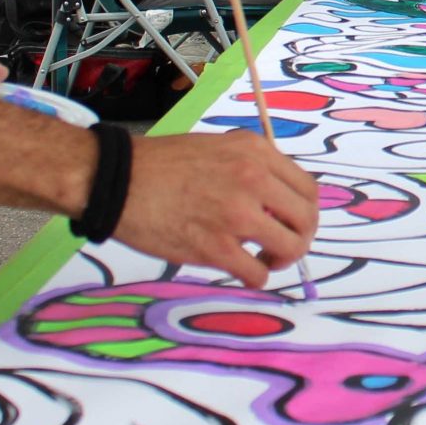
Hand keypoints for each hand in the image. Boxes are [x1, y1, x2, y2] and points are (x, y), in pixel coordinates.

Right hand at [115, 131, 318, 289]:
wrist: (118, 180)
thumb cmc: (161, 165)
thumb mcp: (218, 147)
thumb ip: (251, 167)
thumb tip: (278, 197)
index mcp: (255, 151)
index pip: (307, 188)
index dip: (304, 211)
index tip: (291, 222)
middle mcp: (254, 179)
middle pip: (306, 219)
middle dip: (300, 238)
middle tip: (282, 247)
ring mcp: (237, 214)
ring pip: (290, 247)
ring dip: (281, 260)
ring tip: (262, 260)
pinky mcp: (216, 247)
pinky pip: (257, 272)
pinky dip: (255, 277)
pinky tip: (242, 272)